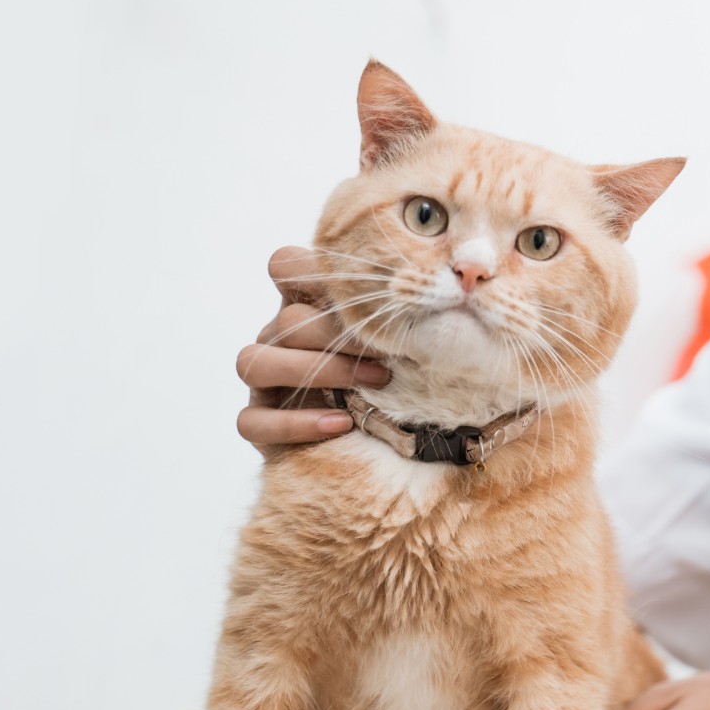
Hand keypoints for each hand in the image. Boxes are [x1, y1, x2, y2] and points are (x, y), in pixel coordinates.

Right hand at [235, 246, 388, 453]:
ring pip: (255, 362)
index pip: (284, 266)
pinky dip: (295, 423)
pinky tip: (341, 424)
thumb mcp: (402, 342)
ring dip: (317, 370)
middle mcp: (279, 339)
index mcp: (307, 308)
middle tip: (386, 355)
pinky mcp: (258, 424)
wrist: (388, 444)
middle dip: (337, 336)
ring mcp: (265, 382)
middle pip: (286, 321)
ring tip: (369, 386)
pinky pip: (253, 420)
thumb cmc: (396, 380)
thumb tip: (456, 278)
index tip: (349, 288)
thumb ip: (405, 313)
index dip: (306, 268)